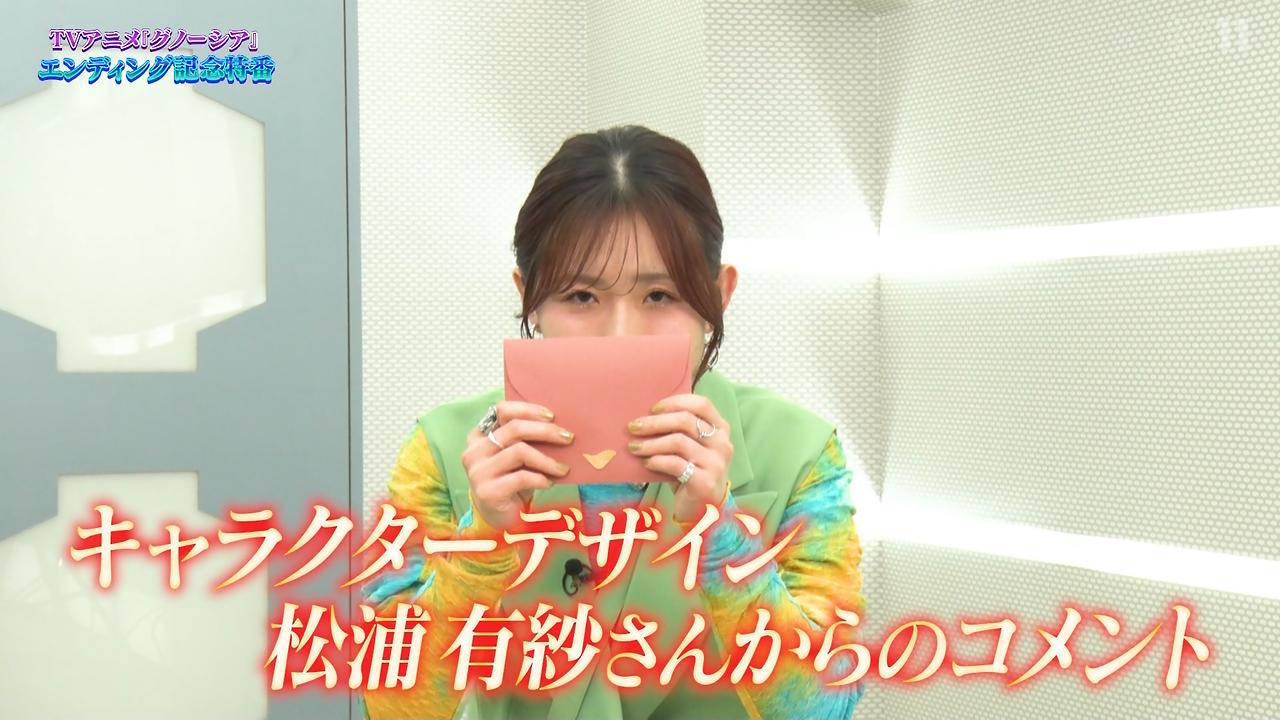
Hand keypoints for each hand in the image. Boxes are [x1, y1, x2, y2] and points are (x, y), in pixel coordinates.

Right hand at [461, 401, 573, 530]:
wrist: (499, 516)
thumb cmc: (511, 481)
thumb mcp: (516, 456)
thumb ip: (526, 439)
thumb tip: (559, 425)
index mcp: (479, 436)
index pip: (501, 410)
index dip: (528, 409)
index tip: (551, 416)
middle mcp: (474, 451)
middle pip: (514, 429)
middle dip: (546, 431)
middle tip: (568, 438)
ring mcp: (478, 471)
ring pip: (520, 452)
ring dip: (547, 460)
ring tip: (563, 468)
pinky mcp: (487, 491)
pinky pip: (521, 477)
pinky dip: (540, 479)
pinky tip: (549, 483)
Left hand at [626, 394, 731, 523]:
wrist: (702, 508)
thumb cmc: (691, 471)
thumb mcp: (691, 446)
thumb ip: (680, 429)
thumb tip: (646, 414)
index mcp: (721, 429)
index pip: (701, 404)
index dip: (675, 402)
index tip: (652, 408)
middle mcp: (723, 444)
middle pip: (685, 420)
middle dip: (655, 422)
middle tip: (633, 426)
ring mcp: (716, 463)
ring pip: (678, 441)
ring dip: (651, 443)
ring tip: (634, 447)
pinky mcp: (705, 482)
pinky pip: (675, 464)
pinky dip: (656, 461)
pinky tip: (646, 463)